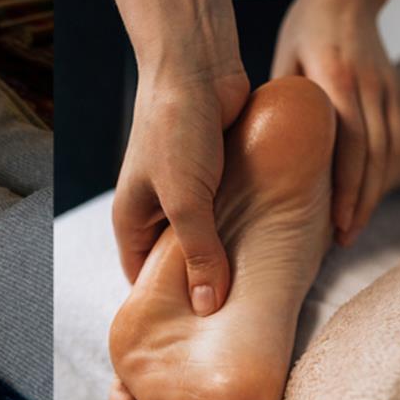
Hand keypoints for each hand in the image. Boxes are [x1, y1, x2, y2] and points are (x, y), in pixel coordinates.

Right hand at [113, 71, 249, 315]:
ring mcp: (186, 192)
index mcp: (130, 220)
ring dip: (228, 253)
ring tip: (255, 284)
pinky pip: (230, 211)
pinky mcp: (215, 175)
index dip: (166, 304)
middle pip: (177, 260)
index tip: (196, 330)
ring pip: (207, 236)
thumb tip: (210, 304)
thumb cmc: (174, 129)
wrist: (197, 69)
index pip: (143, 278)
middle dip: (202, 282)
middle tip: (234, 314)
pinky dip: (245, 224)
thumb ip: (199, 252)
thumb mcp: (185, 200)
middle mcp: (155, 210)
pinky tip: (268, 241)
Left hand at [272, 0, 399, 245]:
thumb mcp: (285, 61)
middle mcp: (370, 89)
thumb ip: (278, 102)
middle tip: (341, 238)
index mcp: (339, 82)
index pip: (349, 145)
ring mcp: (387, 91)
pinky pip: (393, 141)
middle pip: (373, 157)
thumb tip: (256, 147)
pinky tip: (363, 196)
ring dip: (372, 192)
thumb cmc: (307, 29)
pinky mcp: (392, 94)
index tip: (335, 223)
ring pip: (389, 153)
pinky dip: (381, 172)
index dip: (346, 188)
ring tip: (350, 227)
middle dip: (360, 201)